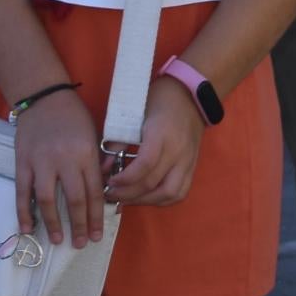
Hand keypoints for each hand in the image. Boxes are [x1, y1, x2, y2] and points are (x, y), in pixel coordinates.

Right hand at [13, 89, 107, 246]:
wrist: (45, 97)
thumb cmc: (74, 116)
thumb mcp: (94, 135)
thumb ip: (96, 163)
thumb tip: (102, 193)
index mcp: (86, 153)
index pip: (94, 191)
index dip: (96, 216)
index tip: (98, 234)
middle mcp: (65, 160)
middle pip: (74, 199)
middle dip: (79, 224)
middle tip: (82, 244)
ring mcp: (41, 162)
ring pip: (47, 199)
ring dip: (53, 223)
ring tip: (57, 240)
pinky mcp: (23, 162)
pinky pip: (23, 192)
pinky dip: (24, 212)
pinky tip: (28, 228)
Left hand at [103, 81, 203, 208]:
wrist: (190, 94)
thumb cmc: (159, 100)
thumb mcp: (134, 114)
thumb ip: (118, 141)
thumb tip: (103, 168)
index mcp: (162, 134)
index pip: (145, 165)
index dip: (125, 179)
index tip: (110, 181)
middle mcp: (178, 151)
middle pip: (154, 183)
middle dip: (128, 194)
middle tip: (110, 194)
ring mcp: (188, 160)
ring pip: (170, 193)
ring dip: (146, 201)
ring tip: (127, 199)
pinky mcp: (193, 166)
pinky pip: (180, 192)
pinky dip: (162, 199)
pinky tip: (146, 197)